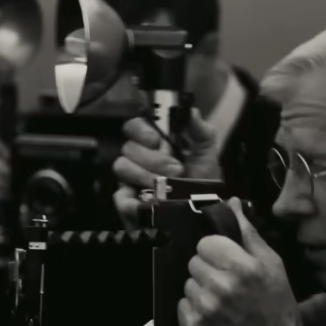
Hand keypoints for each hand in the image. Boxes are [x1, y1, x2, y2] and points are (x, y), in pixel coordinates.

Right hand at [111, 109, 221, 227]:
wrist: (200, 213)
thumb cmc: (201, 182)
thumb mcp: (206, 155)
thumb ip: (202, 132)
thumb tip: (192, 112)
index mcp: (153, 144)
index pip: (134, 126)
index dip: (142, 130)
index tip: (157, 140)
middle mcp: (137, 159)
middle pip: (128, 147)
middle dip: (154, 159)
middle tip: (176, 170)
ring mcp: (129, 180)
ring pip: (121, 166)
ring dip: (146, 176)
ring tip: (166, 188)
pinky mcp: (125, 202)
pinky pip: (118, 196)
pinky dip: (133, 199)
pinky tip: (151, 202)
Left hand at [180, 198, 301, 325]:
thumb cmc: (277, 308)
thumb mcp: (273, 266)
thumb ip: (248, 233)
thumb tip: (233, 203)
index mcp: (242, 267)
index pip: (205, 243)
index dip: (216, 251)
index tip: (227, 262)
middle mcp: (220, 286)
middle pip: (194, 262)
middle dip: (208, 270)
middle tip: (226, 284)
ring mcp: (204, 308)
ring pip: (187, 284)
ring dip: (201, 290)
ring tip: (222, 302)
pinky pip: (182, 305)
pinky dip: (194, 310)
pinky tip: (214, 317)